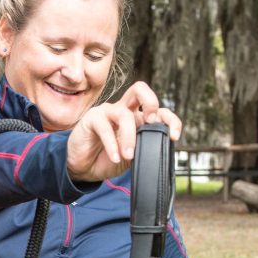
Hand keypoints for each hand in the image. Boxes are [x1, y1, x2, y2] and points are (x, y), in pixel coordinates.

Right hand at [66, 82, 182, 181]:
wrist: (83, 168)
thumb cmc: (107, 159)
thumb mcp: (133, 156)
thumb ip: (144, 146)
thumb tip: (162, 144)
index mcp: (137, 118)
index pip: (158, 110)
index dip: (171, 119)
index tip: (174, 136)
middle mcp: (123, 111)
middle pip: (140, 89)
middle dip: (151, 102)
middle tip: (150, 124)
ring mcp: (107, 112)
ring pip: (124, 114)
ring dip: (129, 136)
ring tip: (128, 155)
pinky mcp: (92, 119)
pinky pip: (104, 127)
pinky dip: (112, 144)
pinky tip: (114, 157)